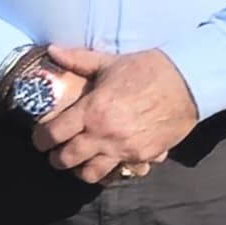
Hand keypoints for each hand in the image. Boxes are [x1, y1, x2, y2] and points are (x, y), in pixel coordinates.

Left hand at [39, 45, 194, 181]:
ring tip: (80, 162)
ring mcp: (123, 148)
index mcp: (91, 110)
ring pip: (90, 173)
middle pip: (67, 158)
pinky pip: (118, 172)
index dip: (41, 139)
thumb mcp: (109, 63)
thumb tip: (52, 50)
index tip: (40, 139)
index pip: (53, 134)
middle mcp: (103, 134)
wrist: (185, 83)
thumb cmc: (146, 70)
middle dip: (57, 158)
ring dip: (80, 169)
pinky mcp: (141, 156)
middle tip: (56, 153)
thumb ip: (78, 60)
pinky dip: (109, 170)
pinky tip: (107, 161)